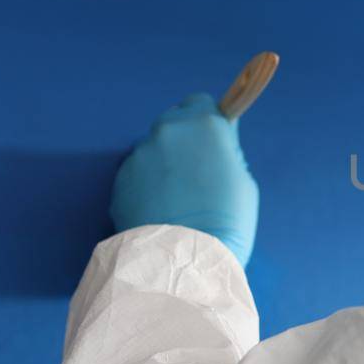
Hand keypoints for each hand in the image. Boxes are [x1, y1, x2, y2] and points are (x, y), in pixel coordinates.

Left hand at [109, 92, 259, 265]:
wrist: (183, 261)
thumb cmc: (226, 223)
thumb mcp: (243, 180)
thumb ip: (225, 152)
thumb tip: (213, 144)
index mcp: (203, 125)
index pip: (201, 102)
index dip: (208, 121)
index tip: (213, 141)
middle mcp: (167, 131)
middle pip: (174, 122)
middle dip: (185, 141)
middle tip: (198, 174)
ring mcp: (139, 155)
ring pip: (154, 149)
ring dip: (164, 164)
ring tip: (178, 200)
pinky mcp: (120, 180)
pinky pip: (137, 174)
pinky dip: (147, 186)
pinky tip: (160, 211)